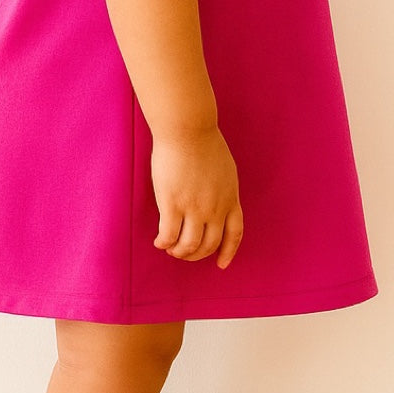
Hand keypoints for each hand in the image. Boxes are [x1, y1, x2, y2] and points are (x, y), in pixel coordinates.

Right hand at [151, 126, 243, 268]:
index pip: (235, 233)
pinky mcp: (173, 204)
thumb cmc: (203, 141)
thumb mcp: (225, 169)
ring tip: (170, 248)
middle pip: (209, 244)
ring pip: (189, 245)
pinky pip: (169, 235)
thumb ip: (222, 189)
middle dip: (196, 254)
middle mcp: (215, 207)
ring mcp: (194, 208)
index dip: (228, 252)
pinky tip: (158, 242)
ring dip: (179, 252)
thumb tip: (216, 202)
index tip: (221, 264)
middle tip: (184, 253)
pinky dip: (164, 243)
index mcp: (230, 197)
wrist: (188, 128)